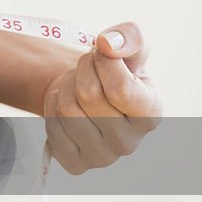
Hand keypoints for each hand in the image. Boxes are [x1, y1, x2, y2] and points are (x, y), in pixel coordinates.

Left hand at [42, 21, 161, 174]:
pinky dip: (52, 106)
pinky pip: (52, 127)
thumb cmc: (113, 70)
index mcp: (150, 114)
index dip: (102, 60)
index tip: (102, 50)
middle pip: (89, 95)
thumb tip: (109, 44)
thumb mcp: (127, 46)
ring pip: (67, 109)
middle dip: (82, 69)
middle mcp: (130, 143)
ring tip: (76, 83)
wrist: (87, 91)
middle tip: (86, 66)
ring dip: (66, 85)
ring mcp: (102, 158)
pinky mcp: (76, 164)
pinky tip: (65, 102)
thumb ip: (128, 37)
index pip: (120, 87)